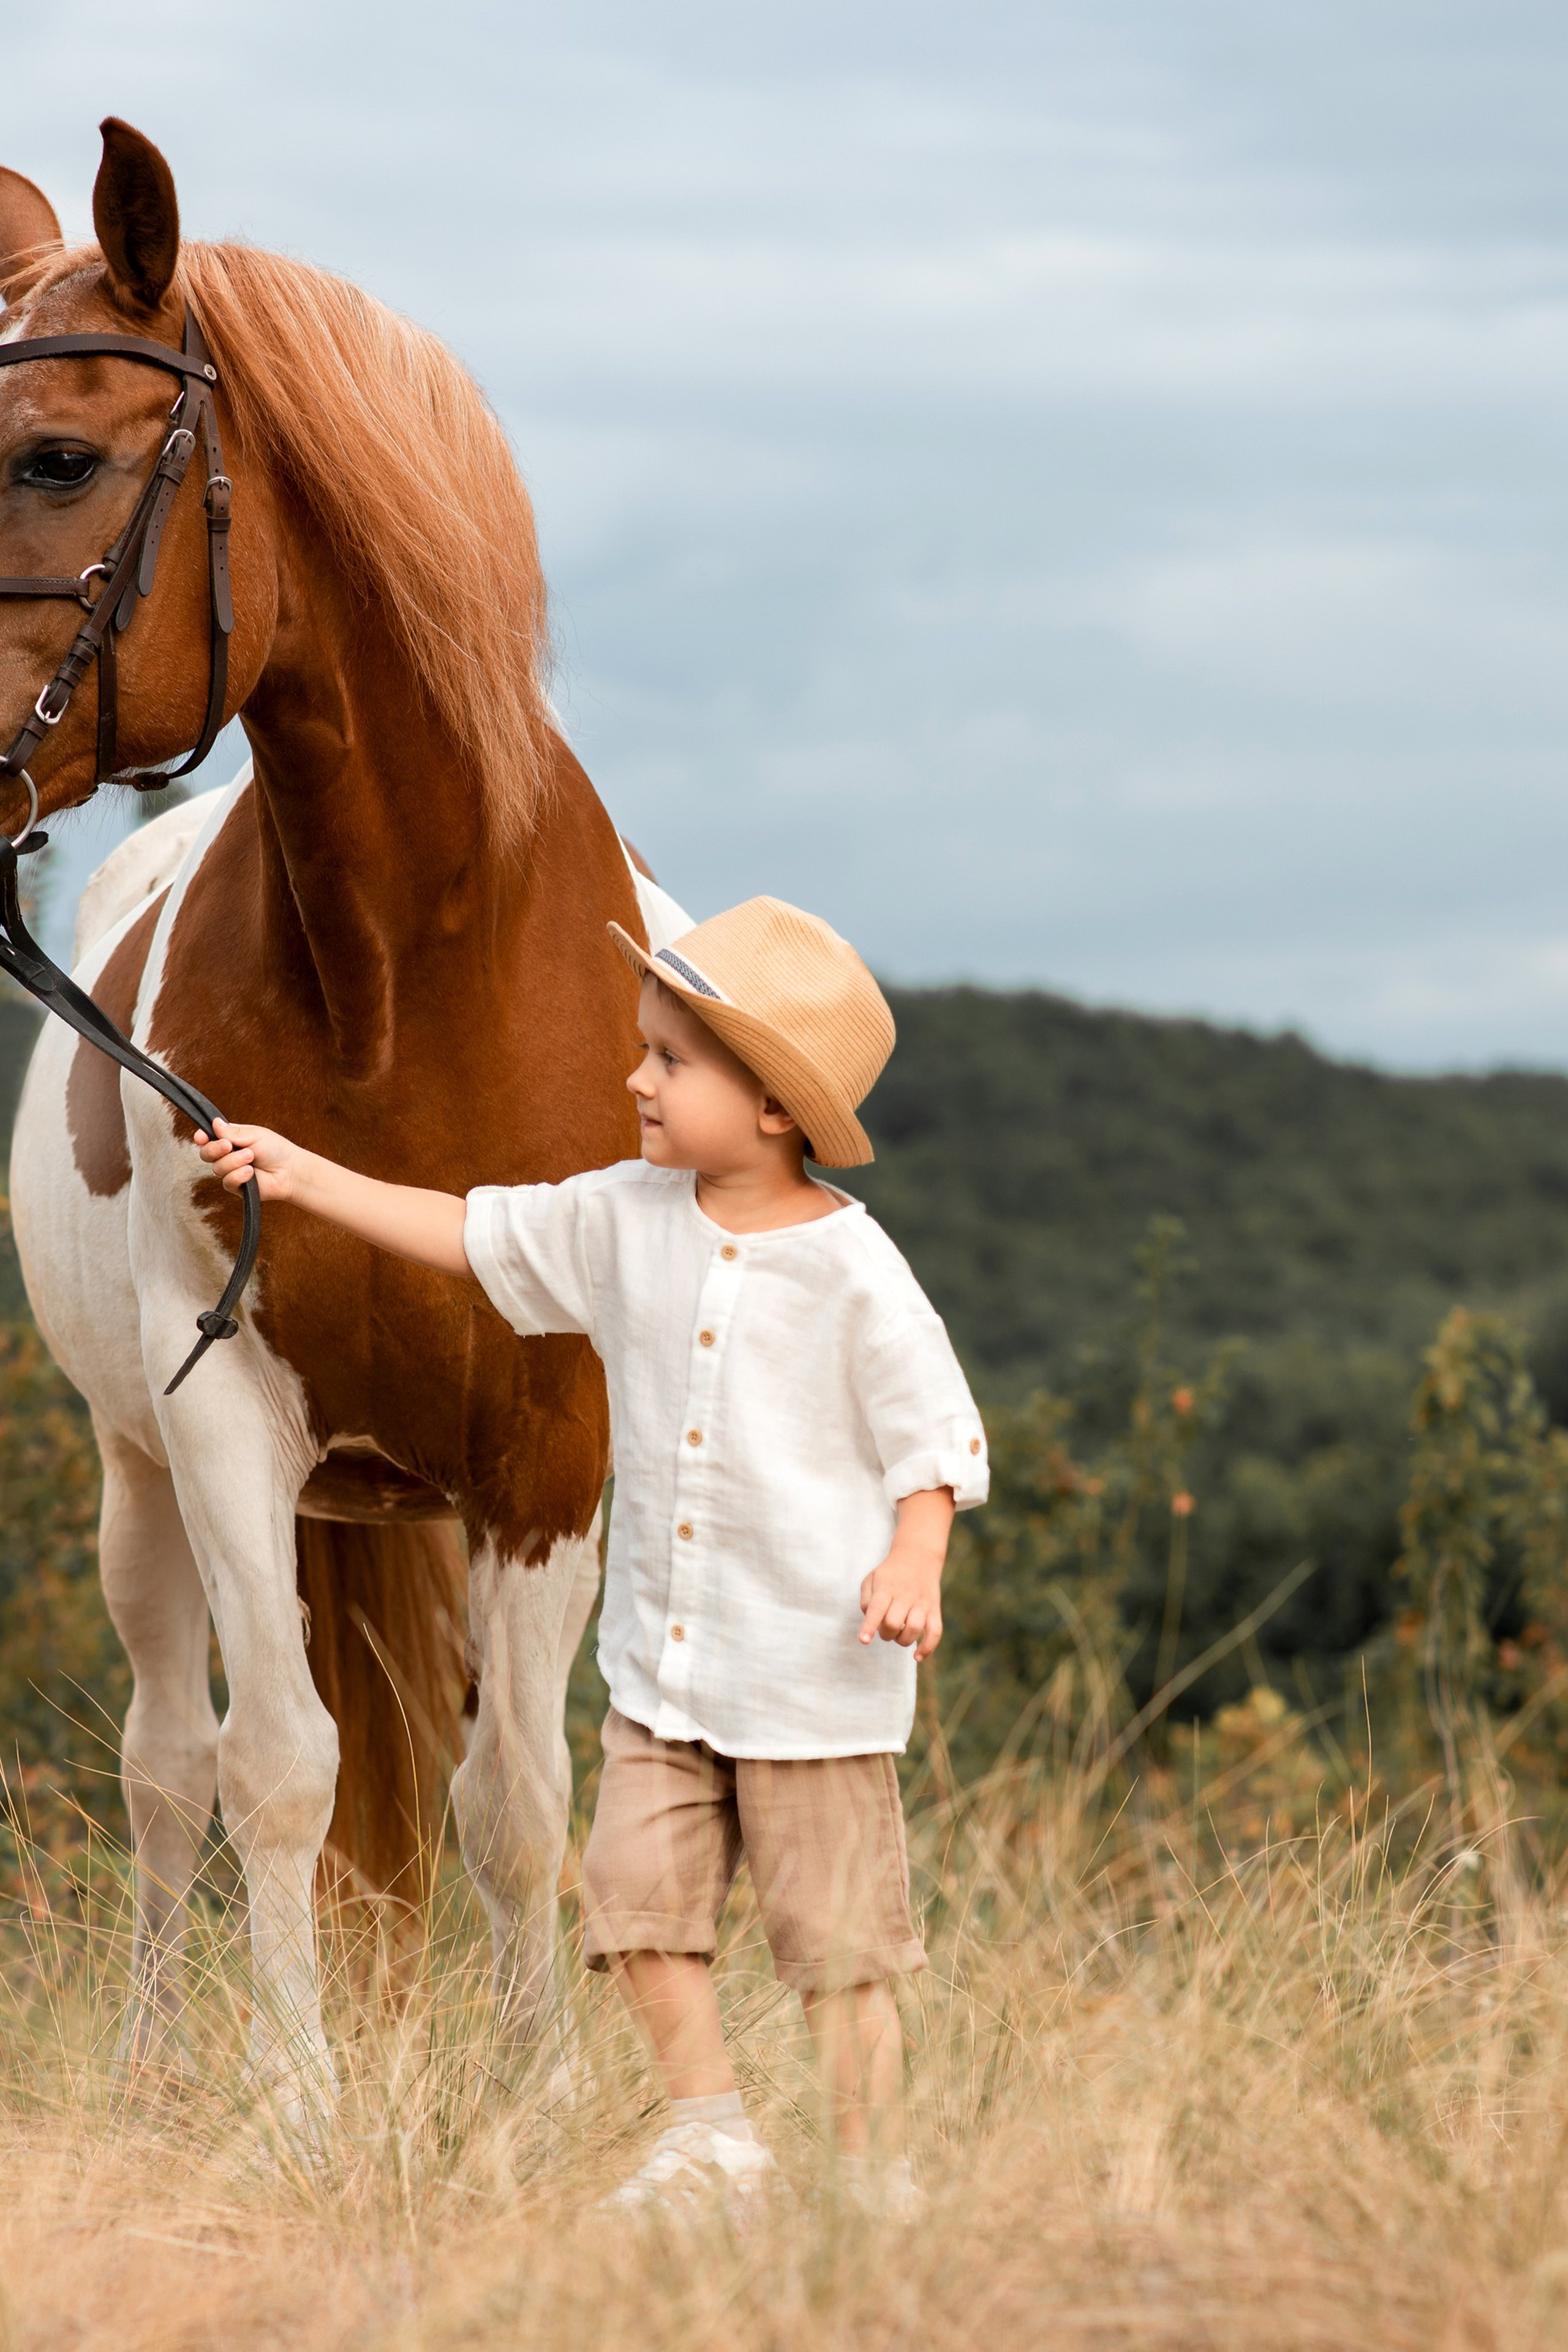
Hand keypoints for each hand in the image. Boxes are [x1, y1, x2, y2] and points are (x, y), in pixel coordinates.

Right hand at [193, 1117, 305, 1202]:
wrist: (290, 1171)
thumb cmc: (276, 1150)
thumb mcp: (254, 1135)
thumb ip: (232, 1132)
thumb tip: (214, 1123)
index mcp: (231, 1139)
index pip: (209, 1138)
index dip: (201, 1137)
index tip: (201, 1136)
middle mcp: (228, 1156)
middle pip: (206, 1154)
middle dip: (215, 1149)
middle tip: (229, 1146)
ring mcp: (231, 1172)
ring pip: (217, 1168)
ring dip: (234, 1161)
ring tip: (251, 1158)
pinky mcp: (236, 1186)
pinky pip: (227, 1182)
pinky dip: (238, 1175)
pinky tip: (251, 1173)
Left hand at [858, 1543, 944, 1663]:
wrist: (918, 1557)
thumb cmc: (889, 1574)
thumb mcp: (871, 1579)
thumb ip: (866, 1601)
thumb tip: (871, 1624)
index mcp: (886, 1587)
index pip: (877, 1608)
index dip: (869, 1626)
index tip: (863, 1640)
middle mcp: (905, 1596)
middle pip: (894, 1622)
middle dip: (885, 1633)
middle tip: (884, 1628)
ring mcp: (922, 1604)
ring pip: (914, 1629)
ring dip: (902, 1639)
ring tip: (898, 1633)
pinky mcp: (934, 1610)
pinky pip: (935, 1632)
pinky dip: (928, 1648)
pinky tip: (917, 1657)